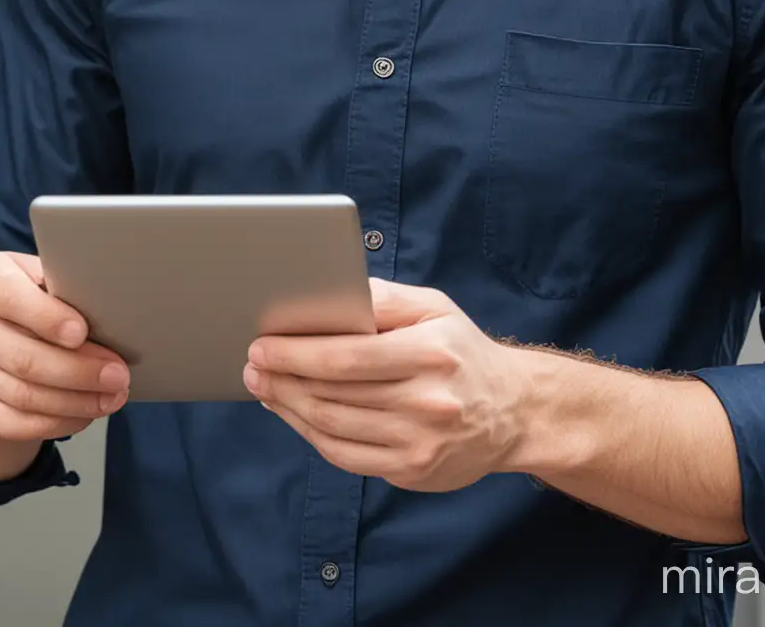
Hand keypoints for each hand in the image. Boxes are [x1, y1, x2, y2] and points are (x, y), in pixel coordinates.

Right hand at [0, 251, 130, 450]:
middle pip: (23, 357)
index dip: (48, 317)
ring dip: (76, 401)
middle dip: (79, 370)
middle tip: (118, 375)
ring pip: (24, 395)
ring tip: (112, 397)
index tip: (82, 333)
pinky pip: (15, 424)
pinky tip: (84, 415)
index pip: (9, 297)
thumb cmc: (23, 304)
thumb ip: (59, 288)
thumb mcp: (35, 280)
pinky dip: (57, 422)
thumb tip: (106, 309)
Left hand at [243, 278, 529, 491]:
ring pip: (332, 427)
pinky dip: (311, 435)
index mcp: (430, 353)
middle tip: (251, 366)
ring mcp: (419, 442)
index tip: (261, 344)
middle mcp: (427, 401)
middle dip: (282, 378)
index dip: (295, 353)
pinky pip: (345, 455)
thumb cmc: (461, 350)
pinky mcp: (412, 471)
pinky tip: (294, 415)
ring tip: (264, 388)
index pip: (346, 356)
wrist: (513, 411)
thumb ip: (382, 299)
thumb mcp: (433, 308)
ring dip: (288, 407)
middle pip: (332, 393)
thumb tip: (328, 293)